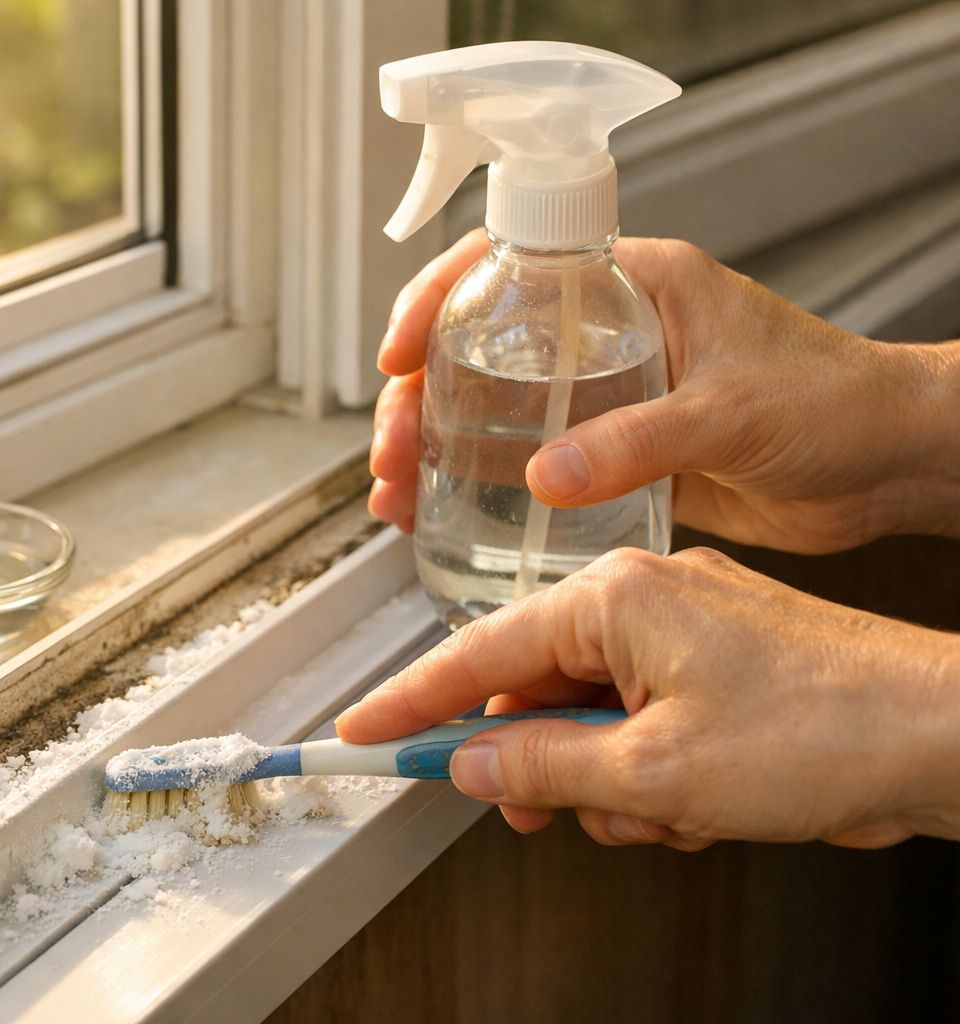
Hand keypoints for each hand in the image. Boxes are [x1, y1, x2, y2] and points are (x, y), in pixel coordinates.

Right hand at [335, 547, 959, 848]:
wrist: (944, 737)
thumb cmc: (819, 731)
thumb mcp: (654, 774)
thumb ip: (542, 767)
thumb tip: (468, 764)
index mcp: (616, 597)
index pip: (479, 650)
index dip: (412, 703)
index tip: (361, 733)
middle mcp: (646, 597)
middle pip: (538, 688)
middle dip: (539, 763)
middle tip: (533, 815)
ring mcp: (689, 628)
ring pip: (597, 717)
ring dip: (611, 782)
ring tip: (663, 818)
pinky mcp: (724, 661)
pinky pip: (648, 722)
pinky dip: (655, 774)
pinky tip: (697, 808)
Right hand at [369, 230, 959, 551]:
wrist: (891, 465)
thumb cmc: (838, 403)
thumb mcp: (730, 412)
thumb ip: (635, 443)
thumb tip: (542, 476)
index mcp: (631, 286)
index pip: (507, 265)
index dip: (436, 299)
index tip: (398, 354)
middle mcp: (606, 335)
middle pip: (479, 349)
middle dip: (418, 399)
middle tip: (392, 453)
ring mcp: (604, 396)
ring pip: (491, 410)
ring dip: (435, 450)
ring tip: (397, 498)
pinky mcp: (612, 453)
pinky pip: (526, 463)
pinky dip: (478, 489)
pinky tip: (446, 517)